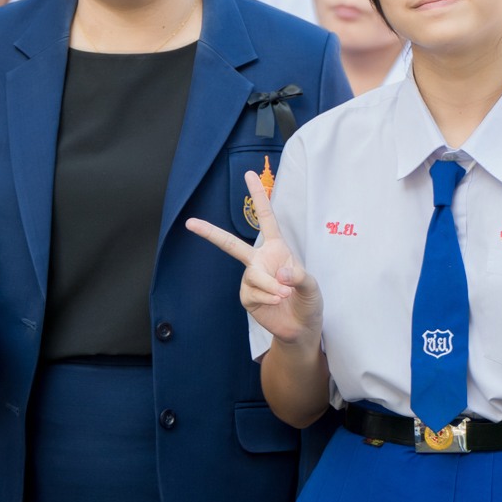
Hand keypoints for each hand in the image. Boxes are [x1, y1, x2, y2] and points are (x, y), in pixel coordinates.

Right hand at [186, 171, 323, 349]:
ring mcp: (251, 279)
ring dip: (272, 287)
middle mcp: (259, 260)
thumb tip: (277, 272)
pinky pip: (253, 293)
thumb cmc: (307, 301)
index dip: (258, 196)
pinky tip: (276, 302)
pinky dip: (268, 298)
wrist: (301, 328)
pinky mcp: (247, 297)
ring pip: (254, 276)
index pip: (266, 218)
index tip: (249, 174)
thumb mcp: (311, 286)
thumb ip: (298, 276)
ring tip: (284, 295)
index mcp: (276, 248)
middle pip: (231, 244)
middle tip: (190, 222)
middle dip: (210, 233)